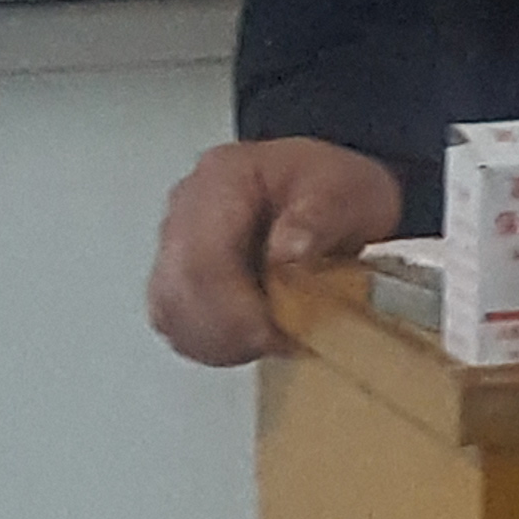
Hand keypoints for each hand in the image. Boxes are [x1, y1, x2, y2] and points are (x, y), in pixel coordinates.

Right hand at [146, 136, 405, 367]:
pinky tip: (248, 341)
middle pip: (179, 285)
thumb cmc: (333, 190)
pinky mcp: (178, 271)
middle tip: (276, 342)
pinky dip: (209, 342)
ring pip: (170, 308)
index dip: (233, 307)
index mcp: (224, 176)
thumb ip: (320, 219)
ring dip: (217, 341)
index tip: (273, 332)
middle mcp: (189, 205)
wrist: (328, 195)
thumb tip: (286, 253)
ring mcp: (177, 239)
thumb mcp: (348, 193)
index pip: (204, 253)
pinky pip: (175, 319)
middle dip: (227, 330)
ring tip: (269, 340)